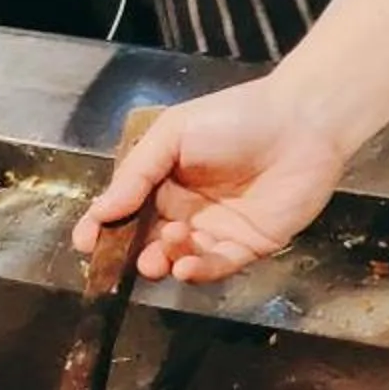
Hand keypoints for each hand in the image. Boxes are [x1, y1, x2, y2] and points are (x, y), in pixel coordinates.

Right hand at [75, 74, 354, 283]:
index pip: (125, 211)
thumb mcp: (174, 134)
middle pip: (148, 241)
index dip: (103, 229)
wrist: (303, 122)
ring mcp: (216, 231)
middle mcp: (186, 210)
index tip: (86, 243)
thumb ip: (137, 173)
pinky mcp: (248, 246)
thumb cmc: (236, 118)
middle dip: (133, 254)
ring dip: (165, 260)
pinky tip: (185, 267)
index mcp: (163, 180)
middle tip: (130, 258)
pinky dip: (199, 271)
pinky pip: (217, 266)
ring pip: (179, 258)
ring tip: (165, 249)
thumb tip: (100, 212)